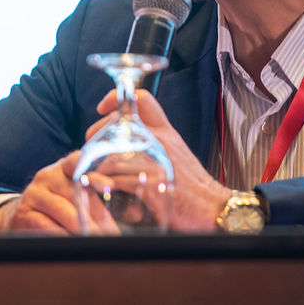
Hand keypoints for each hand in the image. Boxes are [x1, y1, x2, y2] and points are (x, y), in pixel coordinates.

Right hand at [0, 152, 118, 234]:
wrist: (25, 214)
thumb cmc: (63, 203)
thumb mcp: (82, 196)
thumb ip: (108, 200)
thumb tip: (137, 213)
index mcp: (66, 166)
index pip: (78, 161)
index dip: (94, 173)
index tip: (109, 186)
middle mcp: (48, 175)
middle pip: (76, 192)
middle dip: (97, 215)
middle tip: (112, 232)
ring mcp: (34, 193)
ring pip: (64, 211)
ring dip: (83, 229)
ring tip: (98, 241)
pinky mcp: (25, 213)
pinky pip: (47, 226)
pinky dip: (63, 237)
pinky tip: (75, 244)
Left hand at [90, 89, 231, 231]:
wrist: (213, 207)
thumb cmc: (192, 185)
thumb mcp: (175, 153)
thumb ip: (154, 142)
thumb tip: (123, 141)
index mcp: (166, 131)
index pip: (141, 99)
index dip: (116, 97)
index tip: (101, 109)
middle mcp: (160, 140)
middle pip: (116, 124)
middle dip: (96, 135)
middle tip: (90, 148)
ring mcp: (155, 160)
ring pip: (111, 152)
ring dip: (95, 163)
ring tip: (93, 173)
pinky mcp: (151, 183)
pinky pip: (116, 179)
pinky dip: (103, 183)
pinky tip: (100, 187)